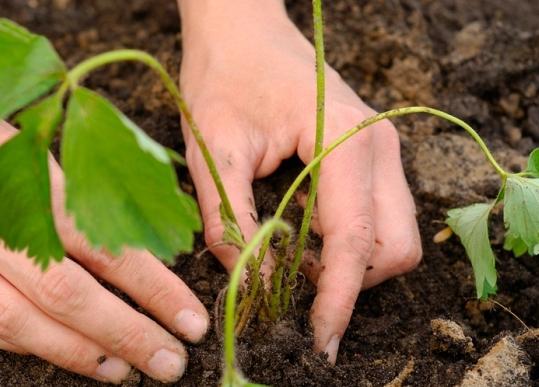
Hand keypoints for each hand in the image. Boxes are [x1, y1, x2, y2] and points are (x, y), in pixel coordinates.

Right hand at [0, 122, 208, 382]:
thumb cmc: (14, 159)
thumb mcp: (55, 155)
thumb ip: (98, 193)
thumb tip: (161, 237)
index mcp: (37, 185)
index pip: (108, 246)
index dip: (154, 290)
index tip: (192, 321)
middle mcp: (3, 226)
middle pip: (68, 292)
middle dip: (125, 333)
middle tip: (170, 362)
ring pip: (21, 320)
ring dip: (79, 352)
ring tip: (125, 371)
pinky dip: (36, 343)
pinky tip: (74, 353)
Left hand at [178, 1, 421, 363]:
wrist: (242, 30)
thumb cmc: (224, 77)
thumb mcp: (214, 151)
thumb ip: (231, 223)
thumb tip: (255, 285)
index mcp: (346, 141)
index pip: (357, 241)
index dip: (340, 299)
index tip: (320, 339)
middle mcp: (379, 146)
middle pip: (395, 247)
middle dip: (352, 281)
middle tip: (294, 281)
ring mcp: (381, 149)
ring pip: (393, 235)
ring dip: (349, 262)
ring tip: (293, 251)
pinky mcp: (371, 154)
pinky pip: (377, 216)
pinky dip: (348, 240)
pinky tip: (305, 230)